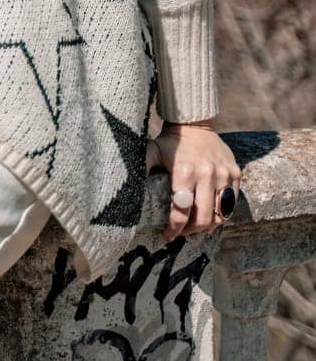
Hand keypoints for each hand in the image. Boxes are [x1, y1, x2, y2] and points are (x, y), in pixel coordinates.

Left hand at [146, 120, 242, 241]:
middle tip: (182, 233)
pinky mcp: (235, 173)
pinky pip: (232, 202)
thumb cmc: (170, 142)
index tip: (167, 236)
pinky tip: (210, 214)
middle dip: (191, 231)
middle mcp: (206, 174)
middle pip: (203, 218)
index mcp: (184, 172)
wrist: (194, 123)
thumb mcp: (152, 151)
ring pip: (220, 214)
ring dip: (208, 226)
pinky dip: (221, 213)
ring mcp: (223, 174)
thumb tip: (124, 186)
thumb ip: (141, 167)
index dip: (174, 229)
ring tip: (196, 226)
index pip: (181, 211)